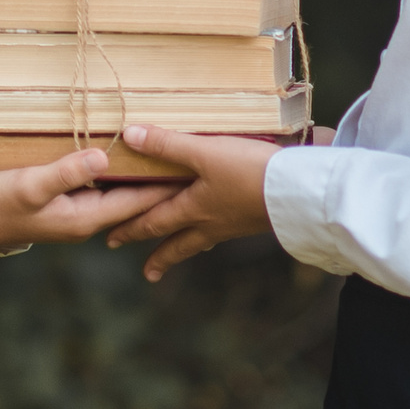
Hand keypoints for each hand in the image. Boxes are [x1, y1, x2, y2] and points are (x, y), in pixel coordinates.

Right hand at [0, 149, 183, 251]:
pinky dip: (115, 178)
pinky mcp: (60, 204)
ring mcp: (72, 213)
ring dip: (139, 180)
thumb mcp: (31, 184)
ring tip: (166, 162)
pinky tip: (119, 163)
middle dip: (160, 185)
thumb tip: (104, 157)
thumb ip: (67, 172)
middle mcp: (84, 219)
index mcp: (84, 218)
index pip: (136, 202)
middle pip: (132, 201)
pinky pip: (99, 191)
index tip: (194, 172)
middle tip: (191, 165)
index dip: (165, 186)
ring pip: (117, 196)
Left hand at [103, 126, 287, 280]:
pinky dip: (212, 236)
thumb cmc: (248, 172)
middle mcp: (210, 222)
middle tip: (145, 272)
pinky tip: (218, 232)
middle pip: (178, 242)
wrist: (298, 192)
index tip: (111, 239)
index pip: (154, 221)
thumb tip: (128, 136)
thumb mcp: (204, 152)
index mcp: (193, 208)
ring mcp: (233, 224)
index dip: (131, 228)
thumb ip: (167, 145)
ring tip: (177, 257)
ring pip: (201, 241)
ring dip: (184, 250)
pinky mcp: (253, 219)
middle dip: (159, 256)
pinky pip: (223, 233)